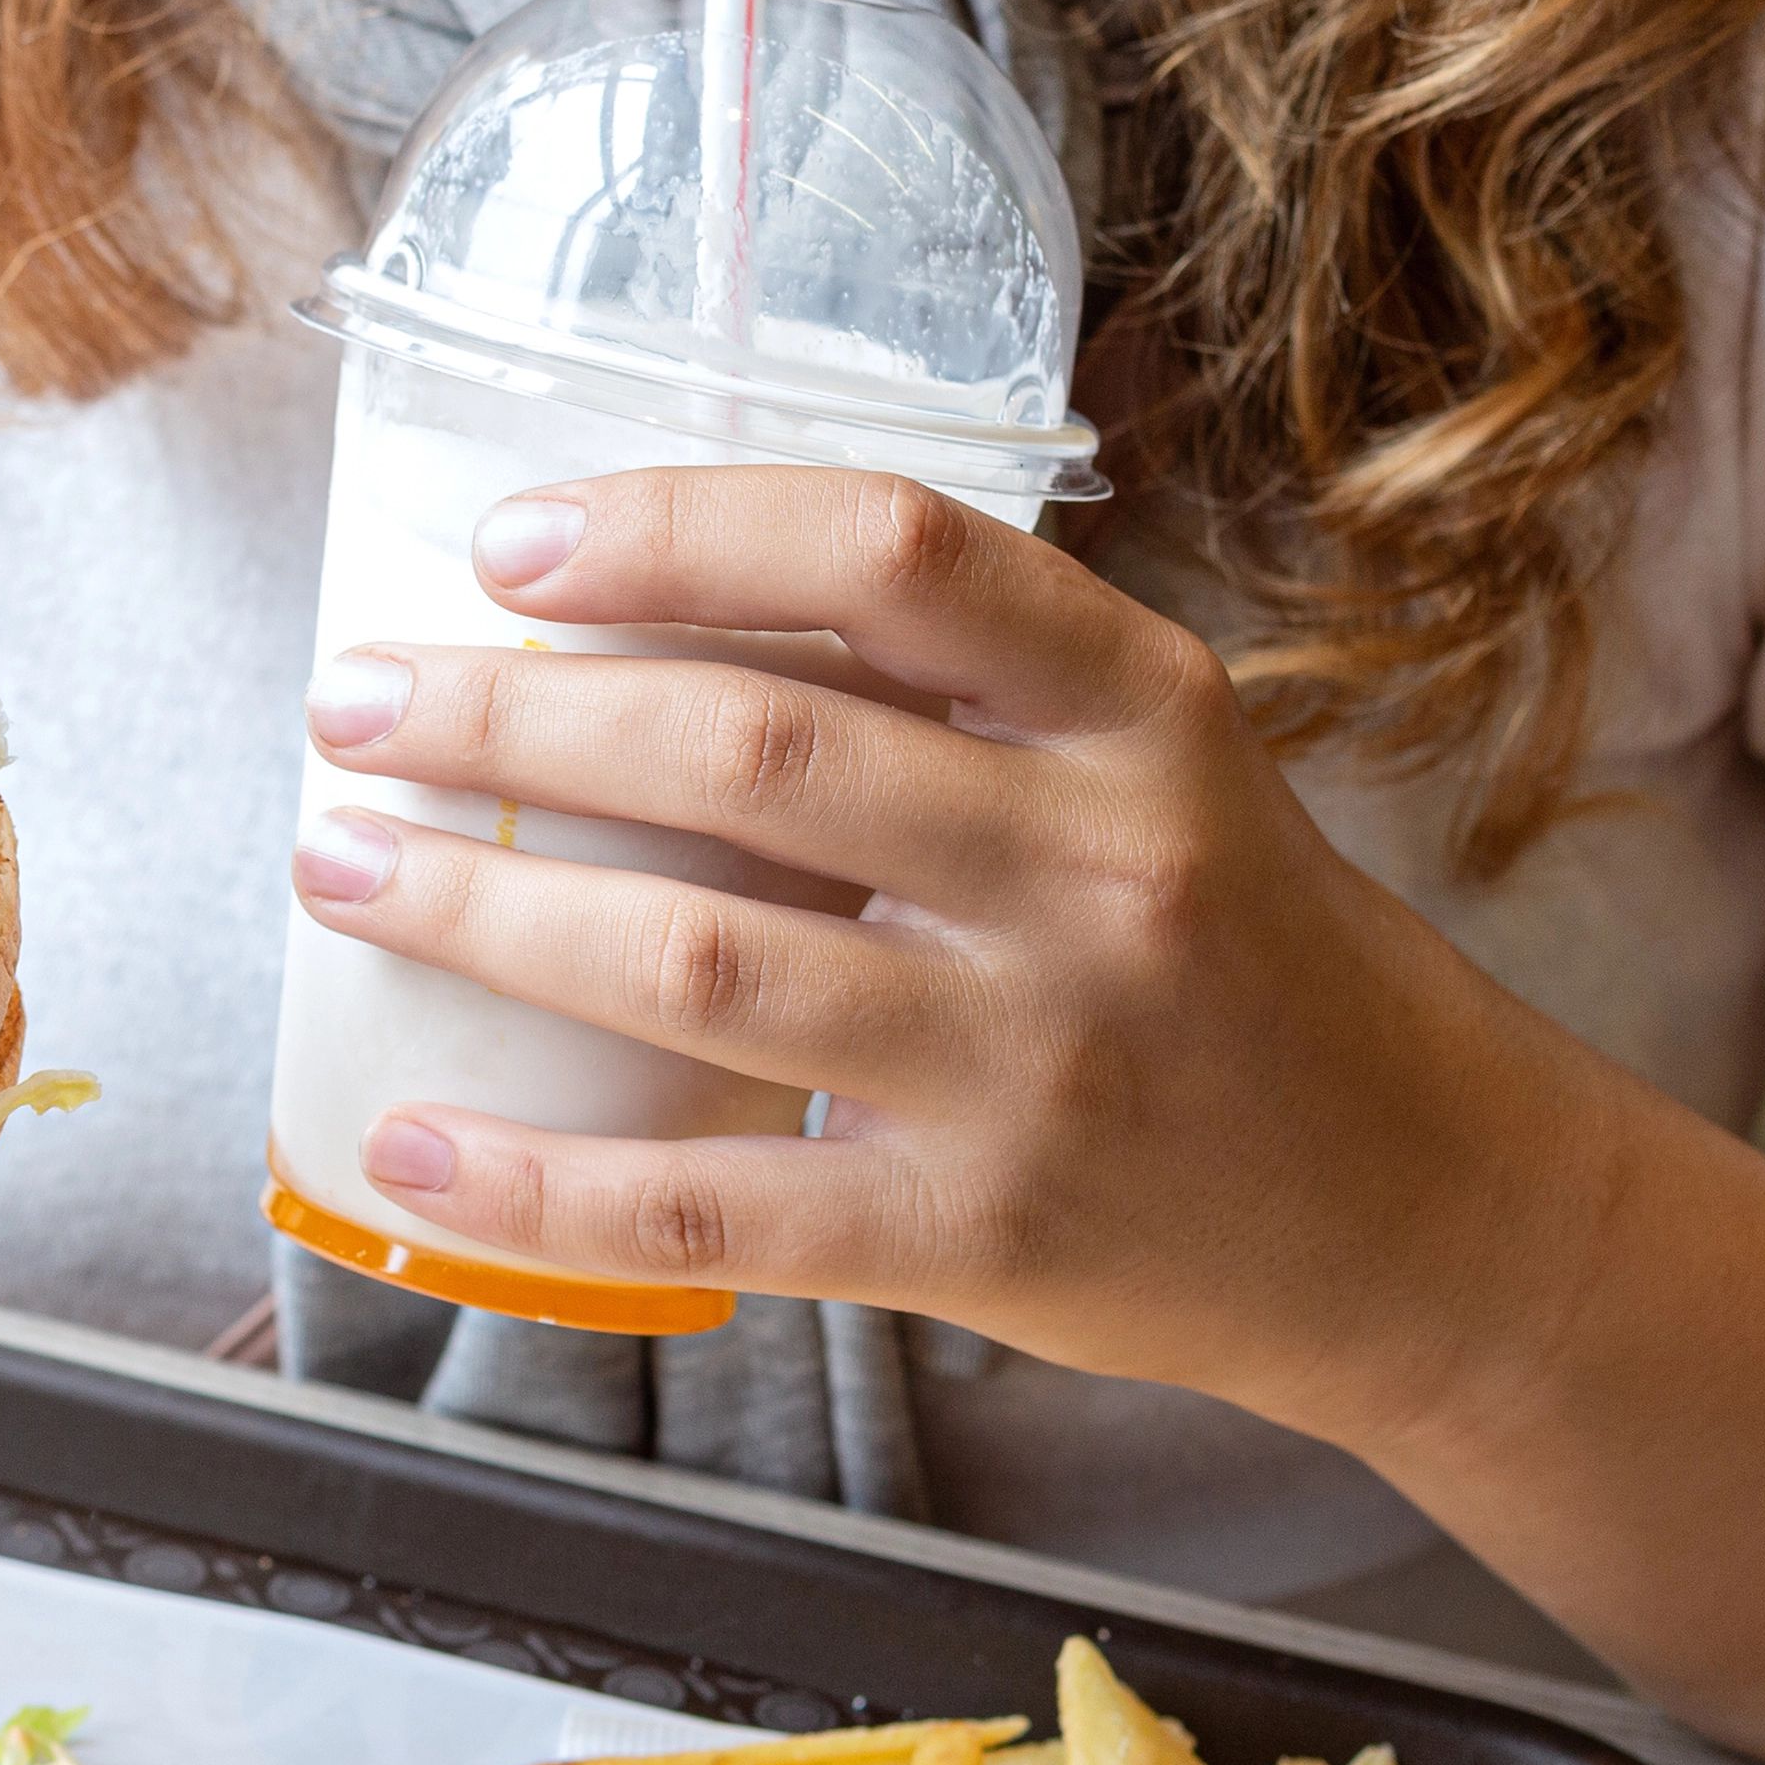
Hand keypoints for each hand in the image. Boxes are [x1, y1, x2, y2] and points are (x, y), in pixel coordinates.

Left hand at [283, 467, 1619, 1447]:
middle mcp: (1099, 869)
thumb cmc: (1237, 957)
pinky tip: (409, 1137)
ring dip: (484, 908)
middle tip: (353, 702)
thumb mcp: (1152, 772)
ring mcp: (1039, 1061)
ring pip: (702, 962)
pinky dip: (536, 1178)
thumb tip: (634, 625)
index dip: (676, 530)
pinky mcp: (981, 1233)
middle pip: (751, 754)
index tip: (507, 542)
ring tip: (342, 865)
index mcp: (1141, 711)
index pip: (891, 556)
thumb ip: (952, 698)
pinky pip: (713, 1202)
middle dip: (509, 718)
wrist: (1423, 1205)